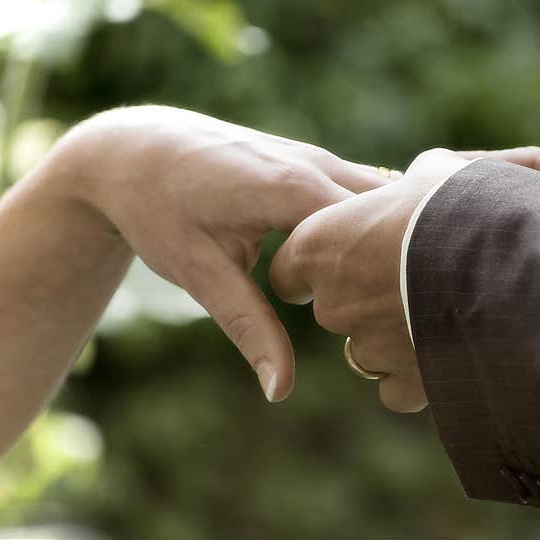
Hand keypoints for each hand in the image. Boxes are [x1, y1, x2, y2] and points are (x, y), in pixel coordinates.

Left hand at [61, 106, 387, 401]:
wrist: (131, 149)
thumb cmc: (157, 209)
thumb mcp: (199, 273)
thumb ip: (248, 327)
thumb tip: (280, 390)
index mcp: (293, 190)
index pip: (375, 235)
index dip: (392, 280)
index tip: (392, 324)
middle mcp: (317, 165)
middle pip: (394, 214)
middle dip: (405, 262)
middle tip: (408, 315)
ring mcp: (319, 157)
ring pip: (386, 200)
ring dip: (393, 242)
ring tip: (400, 293)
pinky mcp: (314, 162)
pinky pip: (365, 194)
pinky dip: (376, 226)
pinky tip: (378, 263)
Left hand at [269, 147, 539, 411]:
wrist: (504, 259)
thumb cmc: (461, 202)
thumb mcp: (434, 173)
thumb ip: (408, 184)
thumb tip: (419, 181)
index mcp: (320, 245)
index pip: (291, 267)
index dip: (313, 265)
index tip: (338, 262)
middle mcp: (333, 302)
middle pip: (334, 308)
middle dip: (363, 297)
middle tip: (409, 277)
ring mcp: (368, 346)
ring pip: (368, 349)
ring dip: (393, 336)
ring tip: (440, 311)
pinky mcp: (406, 382)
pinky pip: (398, 387)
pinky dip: (415, 376)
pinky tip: (443, 352)